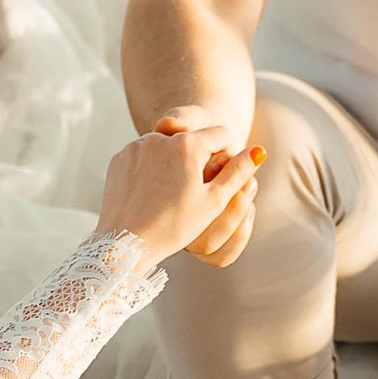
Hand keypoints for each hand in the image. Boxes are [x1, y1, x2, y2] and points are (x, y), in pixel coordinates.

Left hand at [97, 118, 261, 266]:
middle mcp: (160, 137)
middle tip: (194, 189)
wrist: (125, 243)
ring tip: (171, 193)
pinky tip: (151, 193)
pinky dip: (151, 168)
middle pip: (192, 139)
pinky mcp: (119, 158)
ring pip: (166, 146)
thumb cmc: (174, 225)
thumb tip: (258, 151)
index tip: (219, 177)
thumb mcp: (213, 201)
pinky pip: (143, 156)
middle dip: (198, 158)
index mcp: (188, 144)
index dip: (226, 155)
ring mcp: (136, 147)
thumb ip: (237, 172)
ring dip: (173, 161)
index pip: (221, 135)